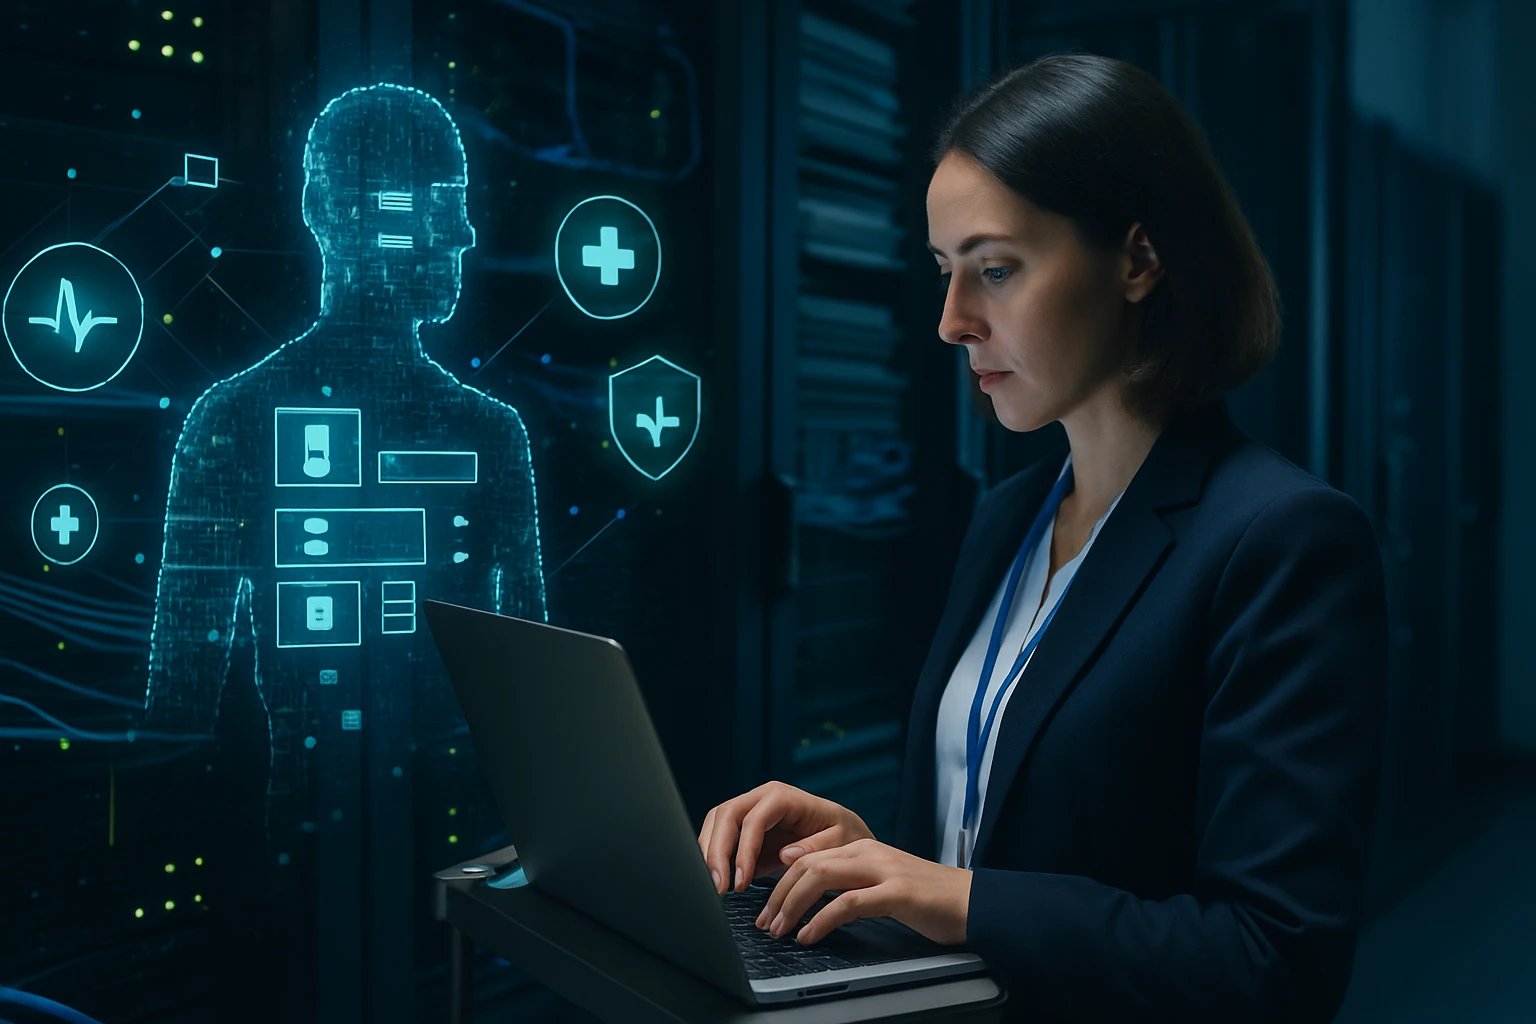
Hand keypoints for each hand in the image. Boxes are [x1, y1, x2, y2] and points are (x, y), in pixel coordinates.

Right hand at [697, 781, 873, 893]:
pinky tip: (718, 880)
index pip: (753, 819)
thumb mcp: (842, 840)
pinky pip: (720, 837)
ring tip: (716, 887)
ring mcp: (750, 810)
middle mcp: (762, 798)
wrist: (843, 834)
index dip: (743, 850)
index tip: (742, 881)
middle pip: (726, 816)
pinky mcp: (745, 829)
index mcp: (783, 797)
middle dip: (716, 851)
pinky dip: (714, 857)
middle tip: (718, 887)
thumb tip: (786, 855)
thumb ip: (817, 847)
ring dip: (710, 854)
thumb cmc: (845, 834)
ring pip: (716, 823)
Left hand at [755, 838, 971, 945]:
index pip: (807, 857)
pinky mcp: (897, 892)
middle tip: (764, 921)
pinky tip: (809, 936)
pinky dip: (821, 920)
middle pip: (807, 864)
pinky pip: (848, 903)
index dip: (780, 882)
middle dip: (778, 894)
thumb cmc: (926, 898)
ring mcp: (883, 870)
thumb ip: (848, 882)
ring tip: (779, 929)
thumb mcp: (880, 883)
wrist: (973, 901)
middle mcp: (868, 851)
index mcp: (861, 847)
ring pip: (821, 877)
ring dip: (792, 905)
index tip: (765, 907)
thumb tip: (810, 897)